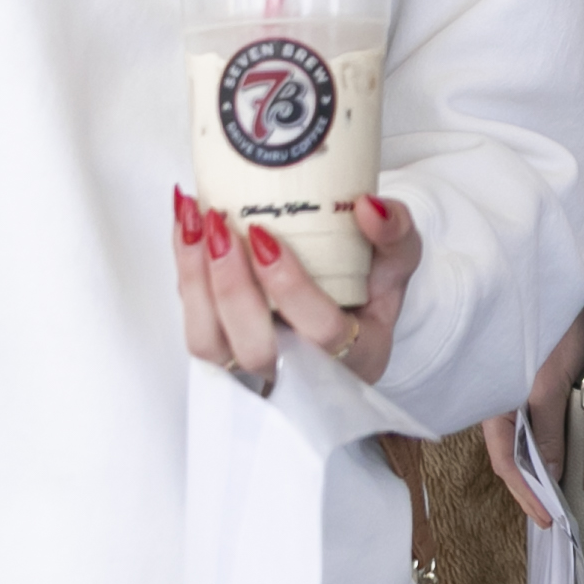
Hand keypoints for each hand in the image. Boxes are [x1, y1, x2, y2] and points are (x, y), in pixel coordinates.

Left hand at [171, 191, 422, 397]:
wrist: (347, 300)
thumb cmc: (372, 285)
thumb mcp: (399, 258)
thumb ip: (396, 232)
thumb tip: (367, 208)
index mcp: (357, 357)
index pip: (322, 335)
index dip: (290, 289)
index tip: (266, 235)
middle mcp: (302, 375)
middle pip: (255, 349)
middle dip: (230, 286)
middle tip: (219, 224)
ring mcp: (255, 369)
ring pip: (211, 345)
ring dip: (195, 281)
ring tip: (193, 221)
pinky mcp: (223, 351)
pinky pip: (194, 323)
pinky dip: (184, 272)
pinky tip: (184, 226)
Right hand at [474, 304, 583, 519]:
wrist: (582, 280)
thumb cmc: (556, 322)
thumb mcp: (547, 381)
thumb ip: (545, 427)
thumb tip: (549, 473)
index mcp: (492, 397)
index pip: (505, 459)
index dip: (525, 491)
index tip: (545, 519)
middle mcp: (499, 397)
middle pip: (511, 454)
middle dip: (528, 488)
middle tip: (550, 518)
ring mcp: (518, 390)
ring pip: (524, 441)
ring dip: (538, 469)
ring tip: (555, 498)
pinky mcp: (538, 382)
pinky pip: (539, 423)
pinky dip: (549, 446)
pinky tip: (559, 458)